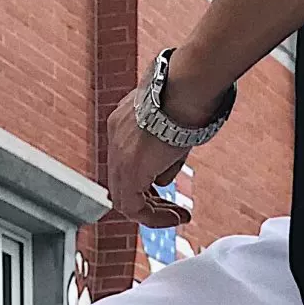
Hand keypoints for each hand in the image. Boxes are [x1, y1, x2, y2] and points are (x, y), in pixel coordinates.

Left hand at [106, 86, 194, 227]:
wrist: (186, 87)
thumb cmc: (188, 98)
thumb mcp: (173, 129)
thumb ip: (164, 159)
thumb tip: (162, 181)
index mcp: (123, 122)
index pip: (126, 163)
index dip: (146, 183)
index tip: (167, 193)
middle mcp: (116, 137)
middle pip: (123, 183)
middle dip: (150, 201)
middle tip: (174, 211)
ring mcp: (118, 153)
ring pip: (125, 198)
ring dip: (153, 212)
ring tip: (178, 217)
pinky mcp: (129, 169)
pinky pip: (132, 207)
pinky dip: (153, 217)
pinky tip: (175, 217)